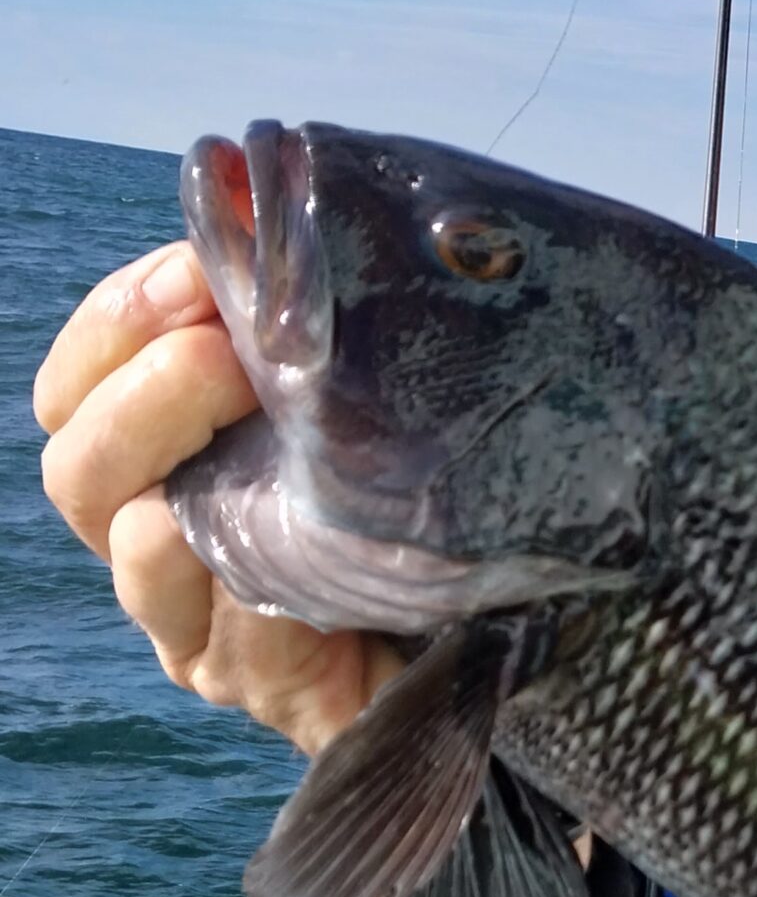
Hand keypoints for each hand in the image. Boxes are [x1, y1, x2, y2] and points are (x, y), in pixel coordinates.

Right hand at [35, 241, 399, 757]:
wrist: (534, 622)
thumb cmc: (449, 478)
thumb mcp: (383, 384)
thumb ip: (321, 314)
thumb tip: (271, 200)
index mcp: (173, 452)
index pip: (82, 382)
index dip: (119, 320)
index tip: (194, 268)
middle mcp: (166, 538)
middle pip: (82, 468)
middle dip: (145, 395)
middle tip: (226, 352)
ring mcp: (209, 627)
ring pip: (137, 552)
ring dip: (183, 484)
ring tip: (248, 430)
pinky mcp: (275, 696)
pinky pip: (234, 643)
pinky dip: (254, 593)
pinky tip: (284, 553)